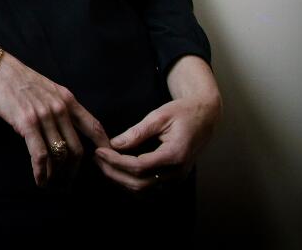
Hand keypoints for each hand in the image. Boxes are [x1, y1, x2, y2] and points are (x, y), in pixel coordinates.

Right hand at [0, 39, 110, 187]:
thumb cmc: (18, 79)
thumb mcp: (47, 88)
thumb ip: (59, 106)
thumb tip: (66, 129)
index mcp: (67, 99)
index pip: (94, 126)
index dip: (103, 146)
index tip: (106, 161)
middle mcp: (60, 108)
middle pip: (77, 148)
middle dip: (74, 170)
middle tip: (68, 183)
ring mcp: (44, 116)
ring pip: (60, 154)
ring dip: (57, 175)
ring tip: (53, 185)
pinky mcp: (27, 123)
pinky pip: (40, 154)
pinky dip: (42, 172)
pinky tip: (40, 180)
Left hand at [94, 55, 221, 191]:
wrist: (205, 117)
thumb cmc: (182, 112)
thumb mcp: (159, 116)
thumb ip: (136, 132)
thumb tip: (114, 144)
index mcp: (175, 155)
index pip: (139, 167)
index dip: (115, 161)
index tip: (99, 151)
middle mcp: (177, 172)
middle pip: (138, 184)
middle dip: (114, 173)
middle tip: (96, 158)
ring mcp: (177, 179)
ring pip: (143, 191)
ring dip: (120, 180)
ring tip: (103, 163)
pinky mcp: (173, 179)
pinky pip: (149, 189)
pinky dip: (131, 183)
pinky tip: (118, 170)